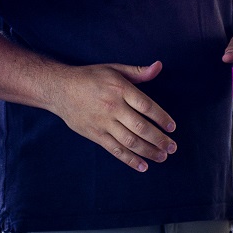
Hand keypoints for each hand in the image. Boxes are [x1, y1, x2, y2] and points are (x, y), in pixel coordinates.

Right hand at [46, 60, 176, 171]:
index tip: (172, 127)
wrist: (60, 89)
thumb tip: (159, 66)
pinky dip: (130, 160)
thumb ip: (138, 72)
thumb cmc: (90, 77)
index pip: (146, 106)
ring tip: (162, 156)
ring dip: (149, 151)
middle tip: (172, 147)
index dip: (161, 118)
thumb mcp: (114, 69)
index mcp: (119, 89)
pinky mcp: (95, 134)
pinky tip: (143, 166)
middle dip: (159, 139)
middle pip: (141, 127)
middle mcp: (112, 107)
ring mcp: (103, 123)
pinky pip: (115, 150)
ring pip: (130, 141)